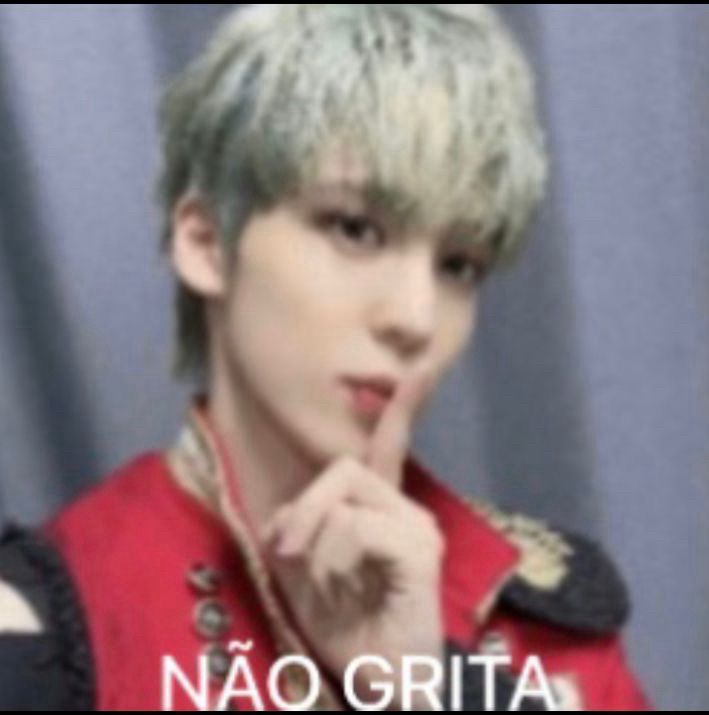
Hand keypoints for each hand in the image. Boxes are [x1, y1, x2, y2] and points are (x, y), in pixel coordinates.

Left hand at [260, 364, 445, 709]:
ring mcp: (415, 527)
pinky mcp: (418, 549)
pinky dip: (332, 560)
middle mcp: (405, 509)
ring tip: (326, 586)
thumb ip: (301, 531)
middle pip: (343, 468)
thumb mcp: (306, 573)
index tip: (419, 366)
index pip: (388, 448)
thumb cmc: (347, 629)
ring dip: (315, 545)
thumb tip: (288, 510)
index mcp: (381, 511)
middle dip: (304, 509)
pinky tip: (344, 589)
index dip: (400, 408)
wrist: (380, 684)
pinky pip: (356, 528)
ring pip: (345, 497)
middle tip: (290, 553)